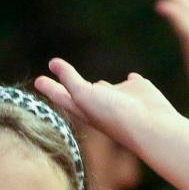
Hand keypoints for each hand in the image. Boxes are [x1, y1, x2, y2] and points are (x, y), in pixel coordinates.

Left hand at [34, 58, 178, 150]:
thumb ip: (69, 80)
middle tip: (60, 77)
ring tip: (97, 83)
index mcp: (84, 109)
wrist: (151, 125)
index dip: (50, 88)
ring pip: (107, 88)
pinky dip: (131, 79)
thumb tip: (53, 64)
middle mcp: (101, 104)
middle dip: (70, 86)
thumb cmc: (114, 114)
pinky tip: (132, 77)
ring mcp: (121, 97)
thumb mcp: (85, 96)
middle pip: (81, 92)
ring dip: (101, 85)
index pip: (62, 96)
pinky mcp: (139, 90)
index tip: (38, 80)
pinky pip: (133, 81)